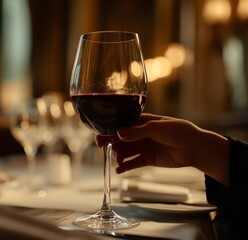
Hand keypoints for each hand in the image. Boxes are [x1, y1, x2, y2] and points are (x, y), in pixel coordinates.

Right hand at [95, 113, 229, 185]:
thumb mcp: (158, 127)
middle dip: (110, 143)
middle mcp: (139, 134)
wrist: (195, 149)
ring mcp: (142, 147)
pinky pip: (132, 163)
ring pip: (124, 151)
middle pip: (120, 139)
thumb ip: (138, 131)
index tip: (101, 136)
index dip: (110, 129)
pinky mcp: (147, 159)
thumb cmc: (180, 131)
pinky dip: (124, 166)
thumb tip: (118, 132)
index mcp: (141, 121)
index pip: (121, 124)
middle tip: (104, 149)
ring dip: (117, 156)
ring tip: (118, 160)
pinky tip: (119, 170)